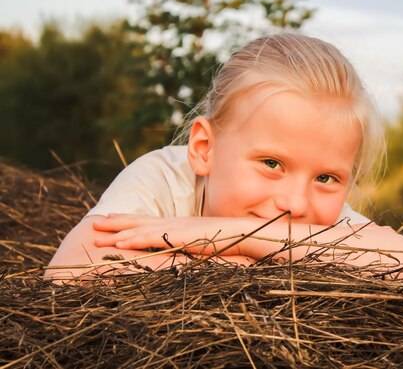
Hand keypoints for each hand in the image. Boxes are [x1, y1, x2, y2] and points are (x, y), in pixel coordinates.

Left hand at [93, 214, 244, 254]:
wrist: (241, 233)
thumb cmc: (225, 238)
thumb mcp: (202, 241)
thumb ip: (189, 243)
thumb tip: (181, 250)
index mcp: (177, 224)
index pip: (147, 220)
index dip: (127, 220)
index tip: (110, 219)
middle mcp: (173, 223)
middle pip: (138, 221)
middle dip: (115, 223)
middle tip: (93, 225)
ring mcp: (175, 228)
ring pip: (139, 230)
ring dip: (117, 234)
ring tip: (97, 238)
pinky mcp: (179, 237)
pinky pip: (152, 238)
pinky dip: (134, 240)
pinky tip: (120, 243)